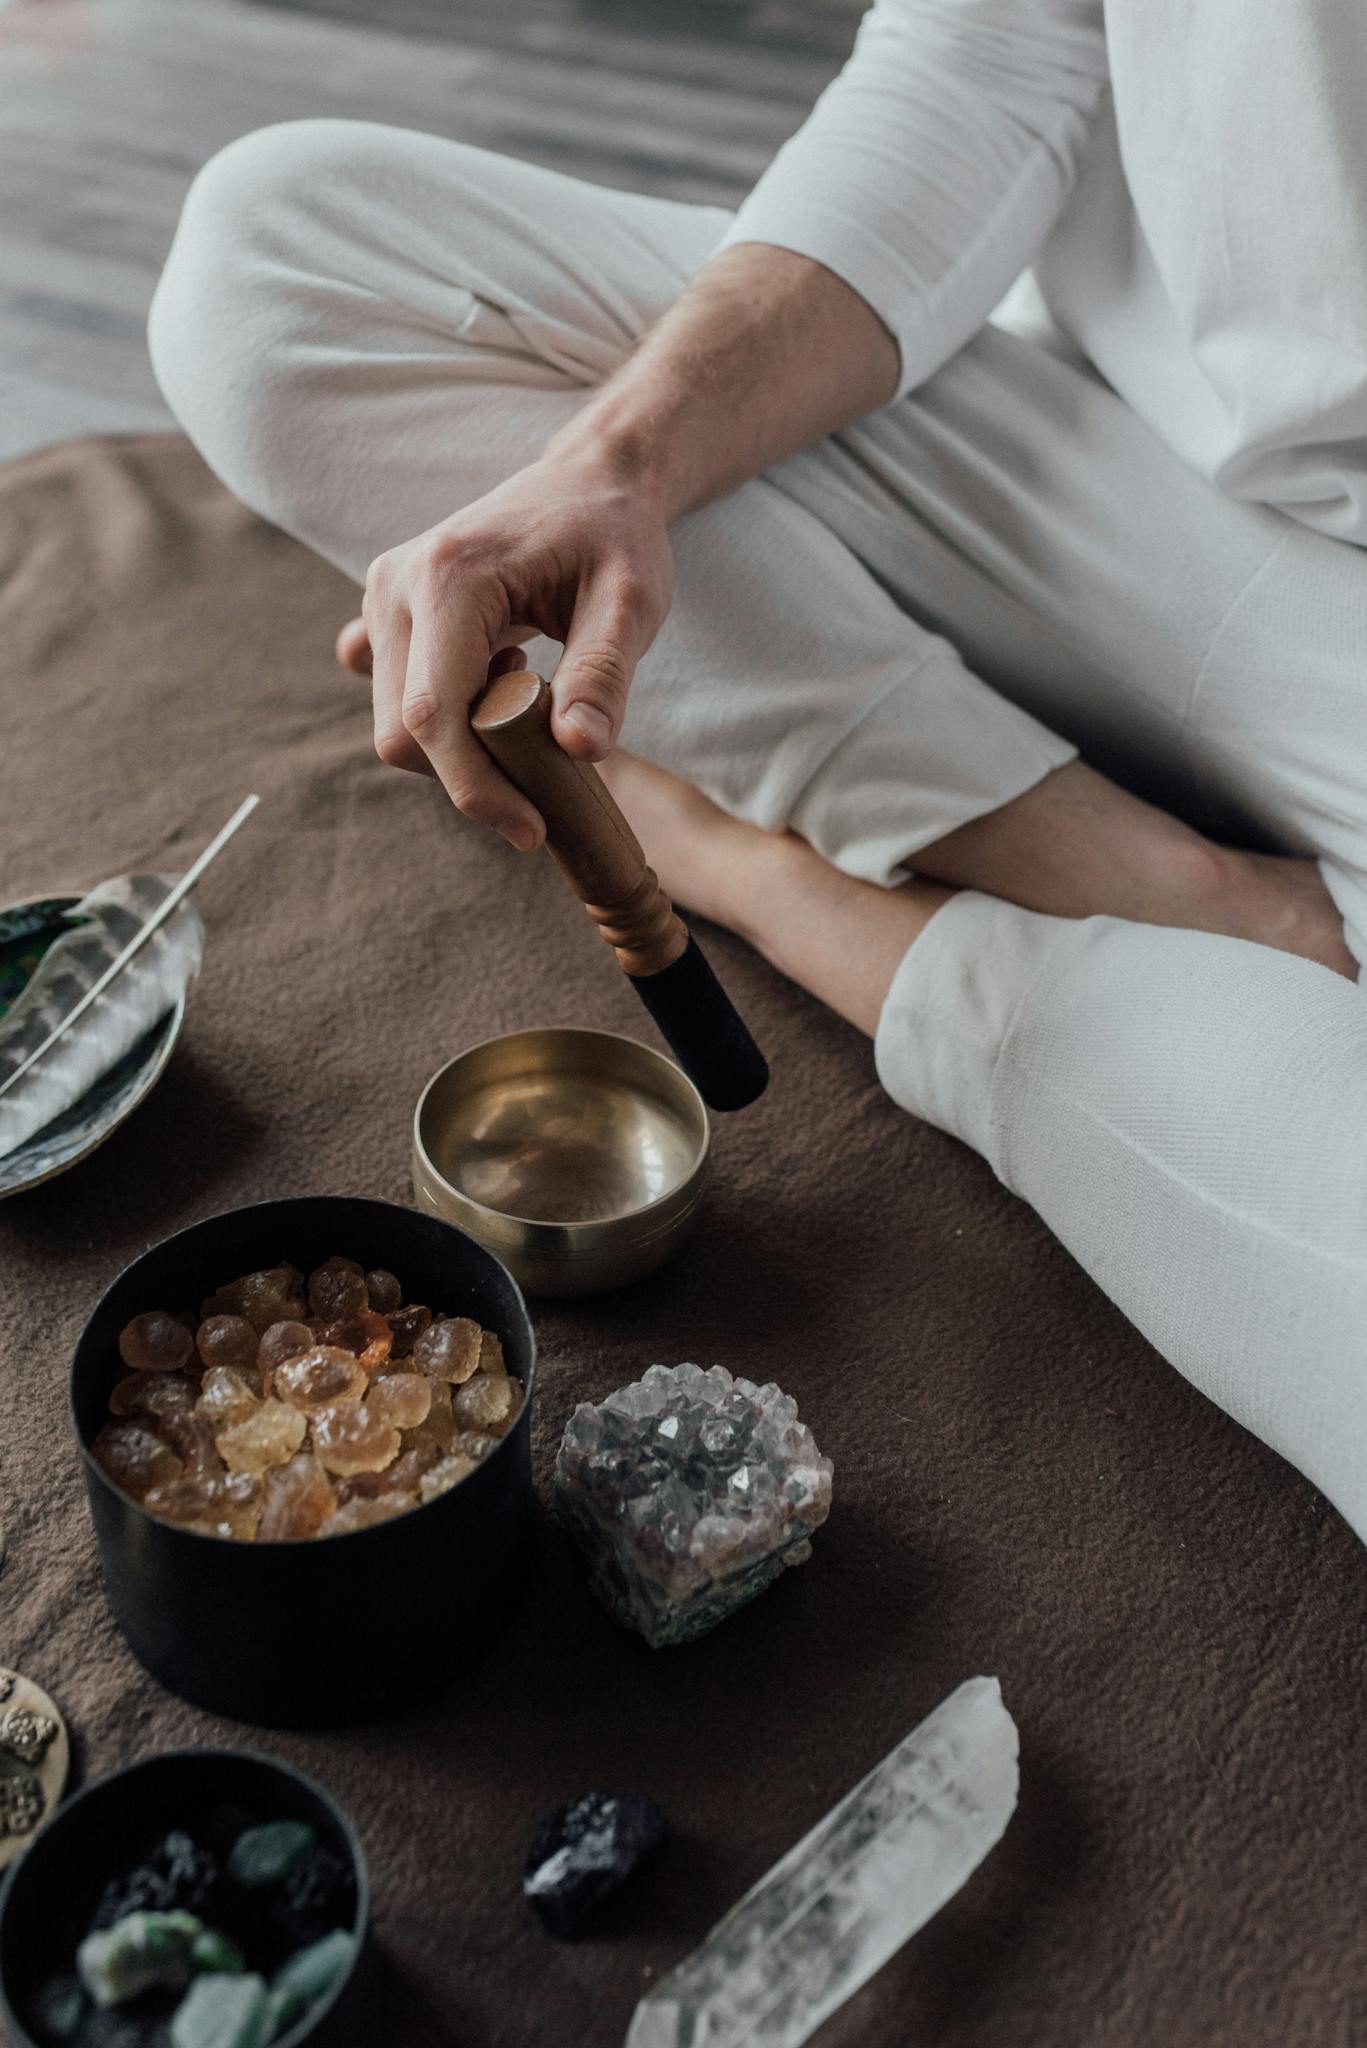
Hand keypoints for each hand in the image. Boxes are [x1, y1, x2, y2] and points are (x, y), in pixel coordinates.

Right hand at [335, 448, 673, 847]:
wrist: (588, 481)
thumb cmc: (615, 536)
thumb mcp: (633, 601)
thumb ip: (604, 674)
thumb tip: (580, 751)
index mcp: (449, 577)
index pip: (435, 717)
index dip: (477, 787)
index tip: (532, 829)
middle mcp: (395, 585)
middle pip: (403, 732)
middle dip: (471, 778)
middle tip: (546, 781)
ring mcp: (381, 598)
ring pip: (396, 725)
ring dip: (461, 749)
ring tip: (530, 707)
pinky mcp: (385, 613)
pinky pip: (395, 698)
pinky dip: (444, 723)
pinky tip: (495, 688)